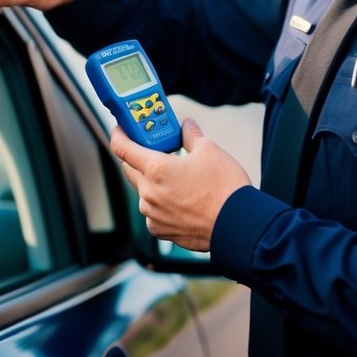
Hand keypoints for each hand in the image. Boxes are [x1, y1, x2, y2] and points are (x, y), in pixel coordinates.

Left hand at [111, 118, 250, 251]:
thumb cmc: (224, 188)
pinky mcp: (160, 230)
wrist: (237, 225)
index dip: (119, 135)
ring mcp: (152, 214)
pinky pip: (152, 211)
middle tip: (152, 148)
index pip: (122, 148)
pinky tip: (179, 198)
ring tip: (174, 176)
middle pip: (130, 169)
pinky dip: (160, 201)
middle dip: (136, 156)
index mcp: (156, 169)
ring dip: (151, 180)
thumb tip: (186, 126)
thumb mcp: (209, 150)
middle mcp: (148, 193)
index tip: (121, 129)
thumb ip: (191, 135)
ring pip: (143, 191)